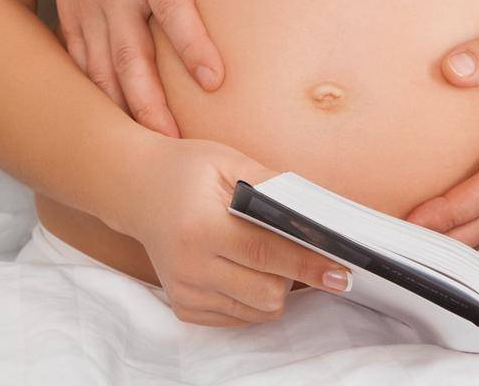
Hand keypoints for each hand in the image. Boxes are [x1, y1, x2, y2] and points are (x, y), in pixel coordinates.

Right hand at [40, 0, 286, 135]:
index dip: (191, 45)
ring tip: (146, 149)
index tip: (215, 80)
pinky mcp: (70, 11)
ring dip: (122, 108)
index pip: (170, 7)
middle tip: (173, 146)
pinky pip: (78, 60)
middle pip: (129, 55)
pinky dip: (92, 92)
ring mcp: (87, 3)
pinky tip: (111, 122)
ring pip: (101, 67)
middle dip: (148, 102)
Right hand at [123, 135, 352, 326]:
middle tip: (299, 249)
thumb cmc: (188, 169)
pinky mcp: (184, 306)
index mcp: (202, 227)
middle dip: (294, 275)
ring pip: (256, 311)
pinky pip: (238, 316)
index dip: (309, 263)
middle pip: (267, 292)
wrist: (138, 189)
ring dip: (276, 288)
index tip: (341, 271)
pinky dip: (253, 297)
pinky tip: (247, 267)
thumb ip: (272, 187)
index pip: (268, 253)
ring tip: (270, 255)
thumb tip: (316, 213)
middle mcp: (191, 266)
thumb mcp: (228, 161)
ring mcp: (185, 291)